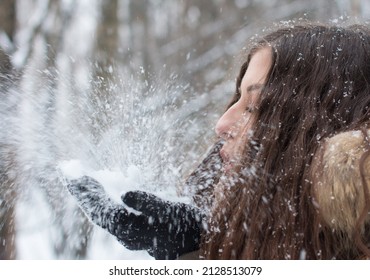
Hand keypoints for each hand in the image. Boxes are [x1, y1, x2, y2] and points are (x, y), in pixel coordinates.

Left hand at [66, 176, 202, 258]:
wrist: (194, 243)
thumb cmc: (184, 227)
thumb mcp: (170, 211)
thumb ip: (148, 202)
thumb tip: (125, 193)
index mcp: (130, 228)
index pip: (100, 208)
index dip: (86, 192)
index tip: (73, 174)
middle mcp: (123, 231)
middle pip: (96, 209)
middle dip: (82, 190)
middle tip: (69, 170)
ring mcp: (127, 229)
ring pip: (103, 209)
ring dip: (92, 192)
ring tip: (82, 175)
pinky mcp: (132, 225)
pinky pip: (112, 208)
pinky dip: (106, 194)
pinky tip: (108, 181)